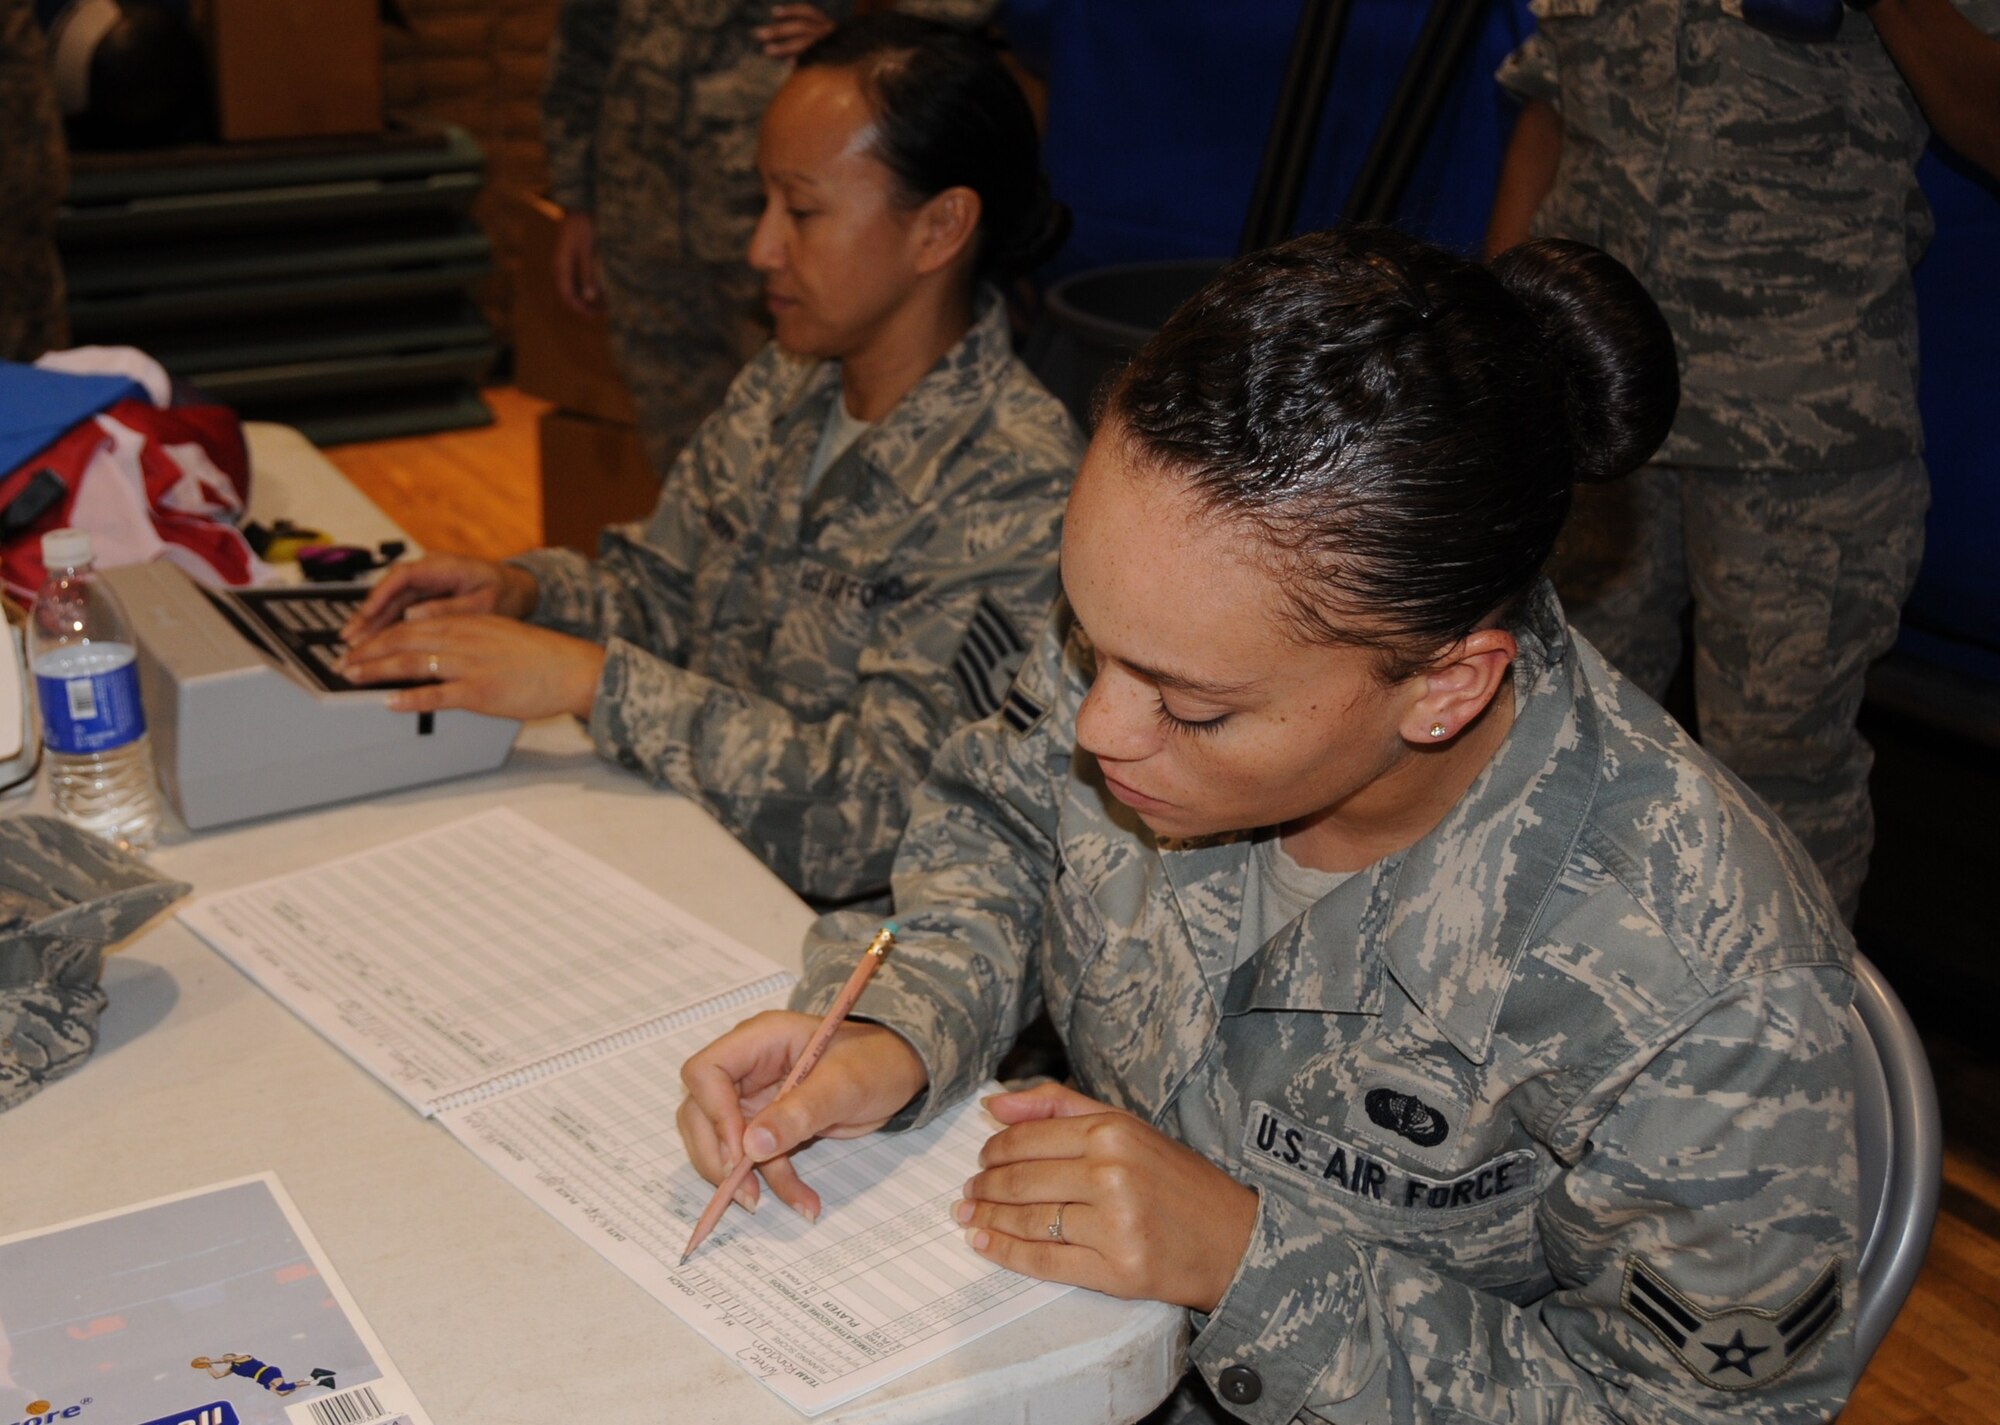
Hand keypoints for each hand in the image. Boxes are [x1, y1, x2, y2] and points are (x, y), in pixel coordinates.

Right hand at [339, 554, 538, 643]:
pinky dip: (386, 625)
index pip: (403, 576)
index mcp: (444, 566)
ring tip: (352, 644)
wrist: (519, 588)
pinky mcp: (426, 595)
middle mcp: (429, 571)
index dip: (381, 594)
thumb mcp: (484, 603)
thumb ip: (450, 609)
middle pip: (390, 590)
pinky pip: (399, 609)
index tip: (366, 613)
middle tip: (350, 638)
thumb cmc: (505, 592)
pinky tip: (371, 641)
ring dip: (372, 622)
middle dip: (368, 614)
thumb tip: (414, 616)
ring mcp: (425, 583)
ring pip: (391, 601)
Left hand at [339, 614, 605, 719]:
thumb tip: (436, 651)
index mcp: (466, 622)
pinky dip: (410, 697)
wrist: (571, 668)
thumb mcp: (497, 633)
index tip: (358, 645)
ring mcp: (470, 665)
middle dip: (368, 651)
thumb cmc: (539, 656)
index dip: (378, 635)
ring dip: (377, 669)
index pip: (410, 624)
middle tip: (343, 663)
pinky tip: (390, 702)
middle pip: (403, 639)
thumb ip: (466, 638)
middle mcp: (463, 638)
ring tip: (353, 677)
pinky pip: (437, 694)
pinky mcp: (480, 692)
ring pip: (413, 662)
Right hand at [554, 208, 602, 313]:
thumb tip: (590, 297)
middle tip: (604, 313)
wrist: (579, 207)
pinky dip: (590, 287)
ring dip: (589, 298)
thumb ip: (588, 274)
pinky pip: (580, 280)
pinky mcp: (574, 260)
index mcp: (561, 267)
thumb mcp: (588, 251)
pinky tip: (603, 290)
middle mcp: (562, 269)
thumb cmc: (583, 227)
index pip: (568, 297)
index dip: (581, 309)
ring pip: (576, 289)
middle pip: (571, 295)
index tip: (596, 315)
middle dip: (586, 307)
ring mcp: (567, 265)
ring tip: (606, 304)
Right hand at [678, 1010, 927, 1221]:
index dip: (713, 1114)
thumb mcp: (845, 1083)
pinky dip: (775, 1184)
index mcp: (760, 1040)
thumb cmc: (876, 1060)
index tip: (741, 1152)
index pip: (706, 1072)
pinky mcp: (770, 1125)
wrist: (900, 1071)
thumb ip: (800, 1111)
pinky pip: (757, 1159)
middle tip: (744, 1192)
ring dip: (743, 1178)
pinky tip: (805, 1203)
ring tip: (766, 1205)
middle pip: (701, 1112)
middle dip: (718, 1155)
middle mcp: (748, 1068)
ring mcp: (756, 1097)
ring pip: (723, 1143)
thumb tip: (752, 1147)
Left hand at [755, 3, 834, 57]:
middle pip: (801, 27)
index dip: (791, 11)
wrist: (865, 69)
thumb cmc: (840, 58)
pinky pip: (815, 58)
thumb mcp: (825, 44)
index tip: (773, 13)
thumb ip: (806, 45)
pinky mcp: (835, 58)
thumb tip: (783, 53)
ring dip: (784, 47)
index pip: (808, 13)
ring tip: (766, 51)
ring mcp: (834, 45)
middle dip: (778, 31)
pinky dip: (802, 59)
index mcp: (826, 25)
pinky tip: (790, 64)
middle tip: (758, 35)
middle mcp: (830, 32)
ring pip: (805, 42)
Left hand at [955, 1082, 1258, 1312]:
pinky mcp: (1117, 1270)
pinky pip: (1045, 1261)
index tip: (981, 1160)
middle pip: (1021, 1181)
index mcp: (1112, 1131)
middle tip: (968, 1194)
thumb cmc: (1177, 1181)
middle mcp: (1111, 1174)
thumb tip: (994, 1103)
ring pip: (1028, 1221)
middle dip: (984, 1189)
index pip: (1027, 1139)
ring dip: (988, 1220)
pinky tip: (985, 1244)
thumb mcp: (1128, 1127)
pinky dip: (1006, 1253)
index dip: (993, 1151)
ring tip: (969, 1219)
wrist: (1234, 1240)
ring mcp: (1114, 1225)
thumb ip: (1060, 1106)